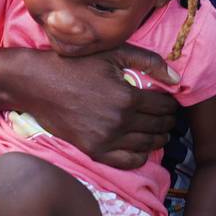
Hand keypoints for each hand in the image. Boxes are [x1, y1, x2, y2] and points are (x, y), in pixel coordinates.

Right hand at [18, 44, 180, 170]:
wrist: (38, 84)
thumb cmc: (76, 64)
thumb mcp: (114, 53)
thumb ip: (149, 62)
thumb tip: (177, 79)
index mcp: (127, 97)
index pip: (164, 106)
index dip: (172, 104)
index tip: (171, 101)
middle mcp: (119, 122)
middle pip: (158, 126)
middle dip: (168, 121)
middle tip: (169, 116)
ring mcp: (106, 139)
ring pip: (146, 145)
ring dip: (159, 138)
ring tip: (160, 131)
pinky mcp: (93, 150)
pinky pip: (127, 161)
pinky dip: (140, 156)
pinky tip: (142, 147)